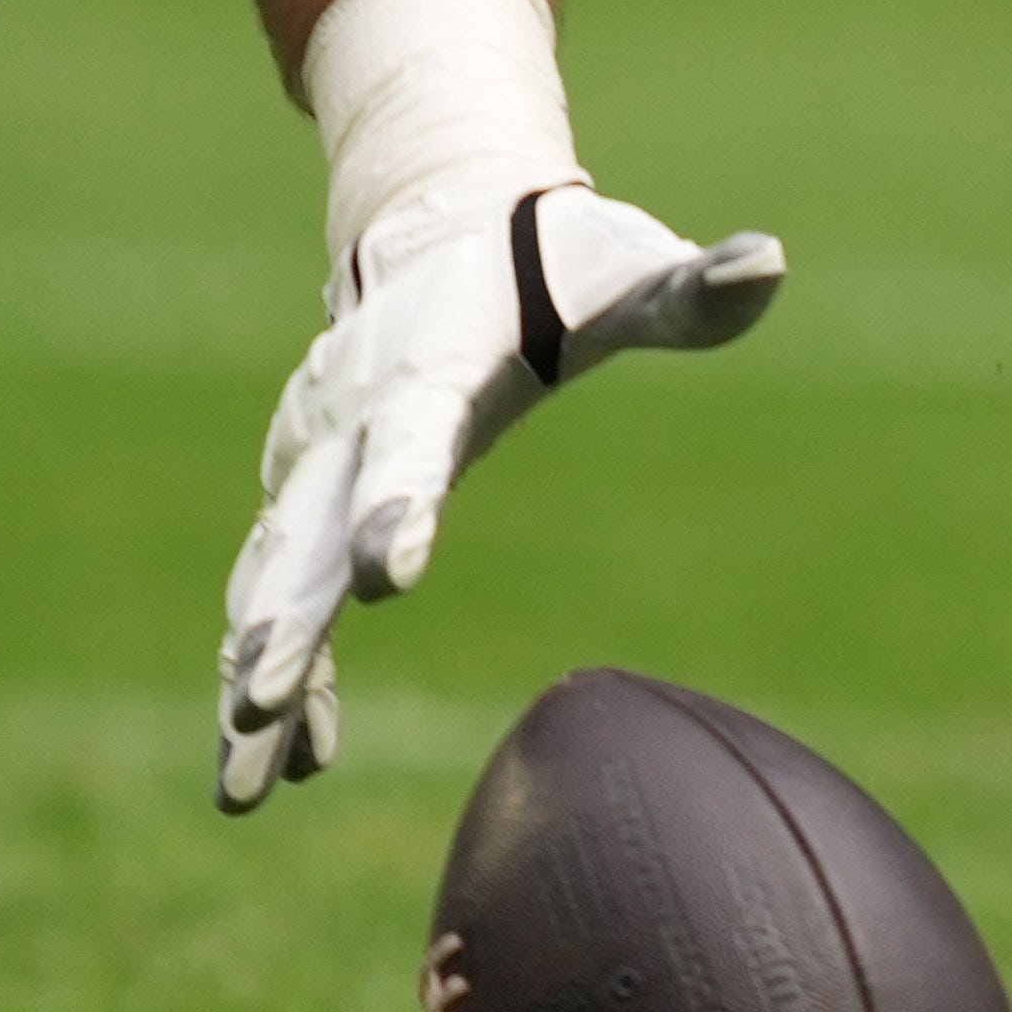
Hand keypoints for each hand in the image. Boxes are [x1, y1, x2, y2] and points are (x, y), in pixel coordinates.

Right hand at [210, 179, 784, 807]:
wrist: (436, 225)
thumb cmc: (552, 259)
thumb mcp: (627, 268)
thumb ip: (696, 287)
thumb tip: (769, 262)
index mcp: (432, 367)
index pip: (414, 438)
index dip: (400, 504)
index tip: (393, 576)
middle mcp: (353, 418)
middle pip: (310, 531)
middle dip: (285, 621)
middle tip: (255, 703)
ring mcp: (315, 460)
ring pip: (274, 576)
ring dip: (259, 671)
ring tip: (243, 785)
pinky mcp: (302, 492)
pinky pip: (280, 591)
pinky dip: (284, 671)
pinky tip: (287, 764)